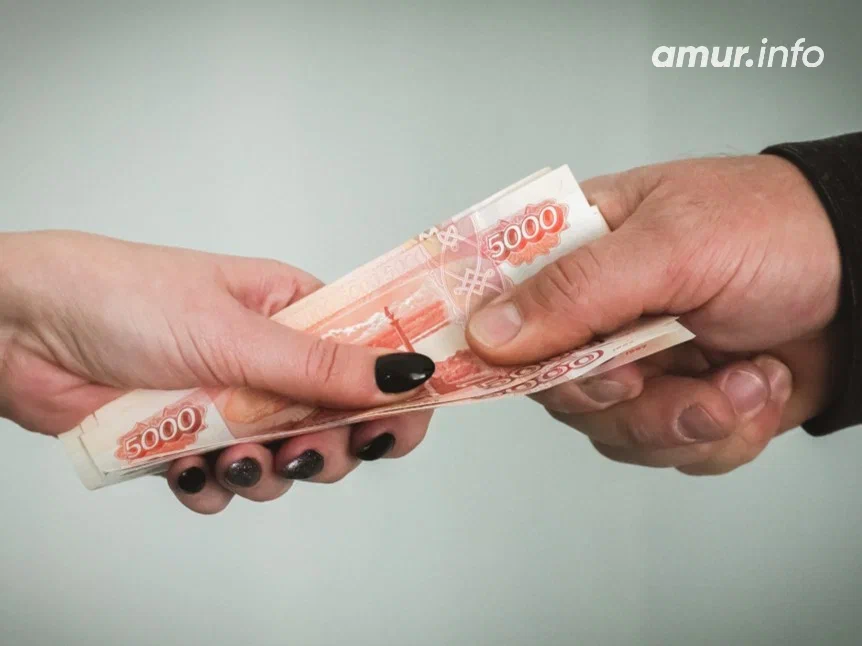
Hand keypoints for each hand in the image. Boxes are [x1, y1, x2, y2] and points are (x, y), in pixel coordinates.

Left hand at [0, 231, 433, 511]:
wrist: (21, 331)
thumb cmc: (123, 297)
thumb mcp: (234, 333)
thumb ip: (320, 367)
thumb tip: (407, 373)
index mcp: (294, 313)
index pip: (372, 353)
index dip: (395, 394)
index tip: (396, 428)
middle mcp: (271, 360)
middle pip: (338, 422)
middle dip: (325, 447)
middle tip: (300, 450)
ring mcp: (233, 403)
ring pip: (286, 462)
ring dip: (263, 472)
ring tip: (225, 456)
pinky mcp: (192, 441)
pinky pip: (228, 484)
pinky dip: (209, 486)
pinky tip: (182, 466)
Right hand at [467, 155, 839, 473]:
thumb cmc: (777, 230)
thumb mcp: (673, 244)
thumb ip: (577, 289)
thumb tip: (490, 333)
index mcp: (577, 250)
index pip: (501, 306)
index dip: (506, 352)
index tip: (549, 368)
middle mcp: (596, 312)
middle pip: (555, 389)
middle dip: (624, 399)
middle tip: (659, 371)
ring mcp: (637, 363)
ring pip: (613, 433)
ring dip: (687, 420)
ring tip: (744, 375)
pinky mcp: (678, 404)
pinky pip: (669, 452)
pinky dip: (721, 434)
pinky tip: (757, 385)